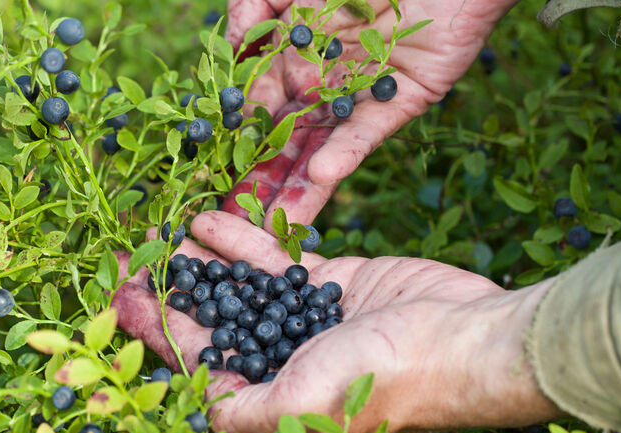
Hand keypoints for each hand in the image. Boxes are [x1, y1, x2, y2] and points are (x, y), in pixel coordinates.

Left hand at [112, 212, 561, 432]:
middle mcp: (283, 361)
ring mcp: (304, 320)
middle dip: (171, 295)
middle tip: (132, 261)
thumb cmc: (384, 379)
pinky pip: (276, 261)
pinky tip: (208, 220)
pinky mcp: (330, 283)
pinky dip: (243, 240)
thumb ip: (241, 411)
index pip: (198, 366)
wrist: (461, 336)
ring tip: (163, 235)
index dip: (155, 335)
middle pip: (212, 324)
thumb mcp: (301, 406)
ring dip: (201, 263)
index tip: (120, 301)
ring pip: (238, 288)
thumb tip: (193, 412)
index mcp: (271, 401)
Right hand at [222, 0, 517, 229]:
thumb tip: (228, 49)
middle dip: (261, 178)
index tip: (218, 170)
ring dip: (298, 185)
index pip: (260, 106)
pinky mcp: (401, 100)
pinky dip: (345, 153)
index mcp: (295, 56)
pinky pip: (367, 132)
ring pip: (323, 147)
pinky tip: (320, 176)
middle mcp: (325, 81)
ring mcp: (361, 95)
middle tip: (234, 219)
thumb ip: (252, 5)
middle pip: (286, 138)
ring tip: (275, 223)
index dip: (240, 137)